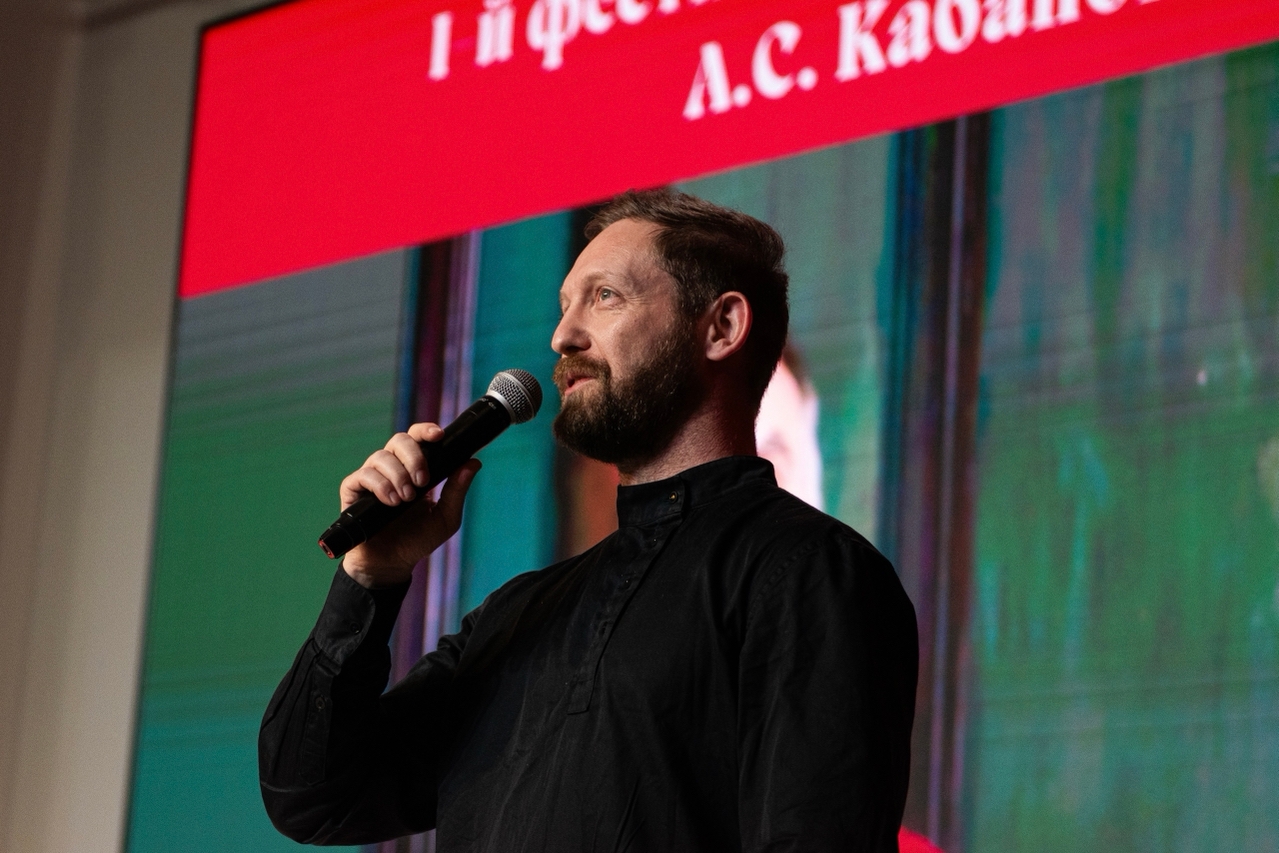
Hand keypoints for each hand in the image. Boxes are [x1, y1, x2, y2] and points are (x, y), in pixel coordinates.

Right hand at [339, 422, 480, 587]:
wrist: (391, 564)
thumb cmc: (418, 540)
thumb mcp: (445, 517)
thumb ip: (457, 490)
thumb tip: (473, 462)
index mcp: (415, 468)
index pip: (418, 438)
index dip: (426, 431)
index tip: (438, 435)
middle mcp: (392, 467)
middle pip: (399, 440)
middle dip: (414, 456)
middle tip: (423, 481)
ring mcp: (372, 477)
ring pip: (381, 456)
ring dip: (398, 475)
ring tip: (406, 500)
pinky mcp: (353, 490)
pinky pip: (363, 475)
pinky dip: (379, 486)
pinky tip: (391, 502)